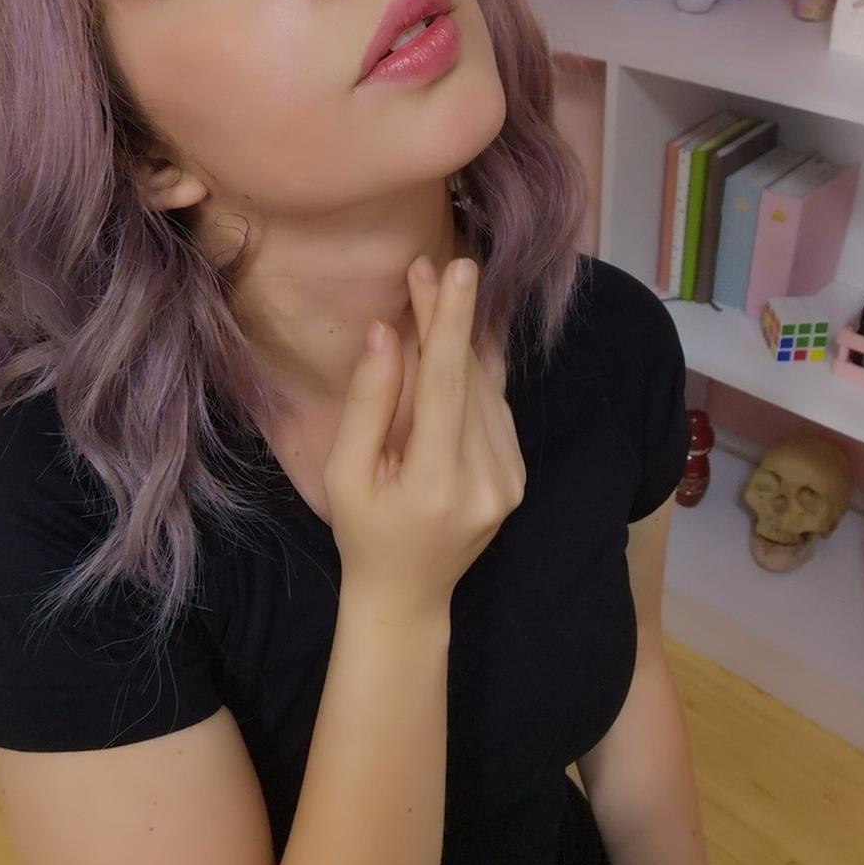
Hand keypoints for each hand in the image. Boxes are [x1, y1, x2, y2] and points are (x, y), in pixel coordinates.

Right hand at [322, 255, 525, 625]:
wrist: (408, 597)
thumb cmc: (363, 531)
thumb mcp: (346, 471)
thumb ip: (369, 402)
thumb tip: (387, 333)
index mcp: (438, 483)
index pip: (449, 385)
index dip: (451, 322)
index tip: (455, 269)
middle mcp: (487, 481)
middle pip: (469, 379)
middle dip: (448, 320)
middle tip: (426, 267)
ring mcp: (510, 481)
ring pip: (486, 390)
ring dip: (462, 340)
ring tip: (433, 293)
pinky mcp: (517, 478)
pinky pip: (495, 410)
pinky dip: (474, 373)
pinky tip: (456, 343)